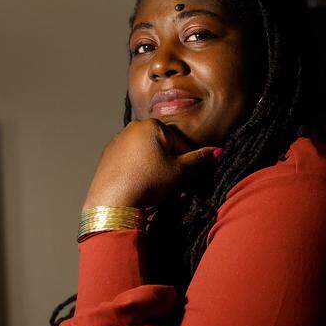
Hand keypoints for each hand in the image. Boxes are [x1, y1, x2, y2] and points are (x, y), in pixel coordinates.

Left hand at [82, 119, 218, 209]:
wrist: (113, 200)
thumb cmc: (149, 181)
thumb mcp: (179, 171)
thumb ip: (199, 159)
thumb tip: (218, 150)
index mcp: (152, 125)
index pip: (180, 143)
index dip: (188, 163)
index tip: (190, 180)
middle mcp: (133, 128)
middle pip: (163, 149)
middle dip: (173, 169)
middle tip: (179, 191)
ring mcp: (118, 141)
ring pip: (148, 156)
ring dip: (159, 172)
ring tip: (163, 194)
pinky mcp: (108, 156)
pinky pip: (132, 162)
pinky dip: (141, 172)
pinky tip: (144, 189)